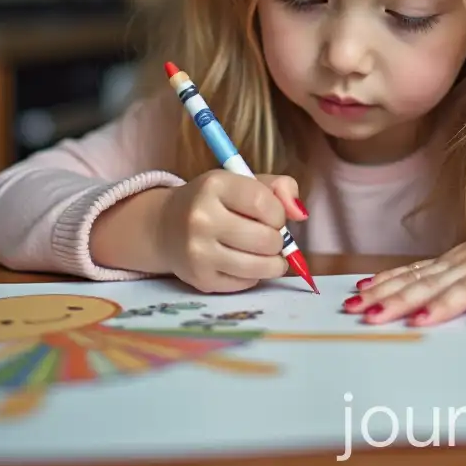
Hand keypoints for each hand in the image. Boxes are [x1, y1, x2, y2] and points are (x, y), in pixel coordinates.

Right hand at [153, 170, 306, 293]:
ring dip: (273, 262)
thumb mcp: (243, 182)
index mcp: (214, 185)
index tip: (273, 215)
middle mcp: (201, 218)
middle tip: (268, 236)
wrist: (164, 226)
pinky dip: (254, 275)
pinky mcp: (200, 279)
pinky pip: (246, 282)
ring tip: (267, 253)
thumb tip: (301, 214)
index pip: (264, 203)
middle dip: (277, 240)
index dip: (279, 213)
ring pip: (259, 266)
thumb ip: (279, 188)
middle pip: (266, 239)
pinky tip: (245, 263)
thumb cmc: (214, 202)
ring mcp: (198, 252)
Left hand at [344, 196, 465, 328]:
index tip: (353, 298)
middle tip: (364, 312)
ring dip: (438, 306)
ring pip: (461, 291)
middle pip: (426, 284)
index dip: (382, 288)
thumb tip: (407, 293)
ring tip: (416, 320)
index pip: (410, 275)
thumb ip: (442, 278)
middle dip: (394, 300)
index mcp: (452, 263)